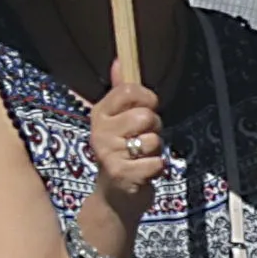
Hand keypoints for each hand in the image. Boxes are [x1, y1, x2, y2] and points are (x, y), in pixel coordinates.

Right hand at [87, 78, 169, 223]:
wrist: (114, 197)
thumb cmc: (123, 152)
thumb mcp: (118, 120)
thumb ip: (120, 91)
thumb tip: (120, 59)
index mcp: (100, 114)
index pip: (128, 90)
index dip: (147, 97)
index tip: (148, 107)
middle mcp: (99, 132)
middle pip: (146, 116)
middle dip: (154, 129)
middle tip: (142, 140)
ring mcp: (108, 153)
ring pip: (153, 140)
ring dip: (155, 150)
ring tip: (141, 157)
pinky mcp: (121, 174)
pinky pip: (156, 162)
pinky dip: (156, 168)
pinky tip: (143, 173)